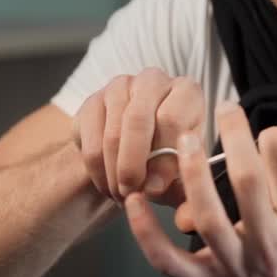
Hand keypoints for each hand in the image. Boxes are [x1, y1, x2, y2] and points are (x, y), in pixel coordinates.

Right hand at [73, 68, 203, 204]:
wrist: (141, 146)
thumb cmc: (171, 155)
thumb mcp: (185, 168)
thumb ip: (180, 181)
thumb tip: (160, 195)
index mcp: (185, 91)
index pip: (172, 119)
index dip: (162, 158)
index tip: (155, 189)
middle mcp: (152, 80)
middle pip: (136, 121)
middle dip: (132, 165)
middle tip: (131, 194)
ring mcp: (119, 87)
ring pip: (111, 134)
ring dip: (114, 173)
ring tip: (121, 195)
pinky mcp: (92, 101)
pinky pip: (90, 142)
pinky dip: (97, 171)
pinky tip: (108, 184)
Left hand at [124, 101, 276, 276]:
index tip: (267, 127)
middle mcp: (267, 249)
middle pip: (248, 185)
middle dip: (236, 140)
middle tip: (227, 109)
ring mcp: (232, 268)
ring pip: (208, 216)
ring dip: (194, 173)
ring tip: (187, 139)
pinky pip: (166, 258)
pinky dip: (145, 231)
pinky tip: (134, 201)